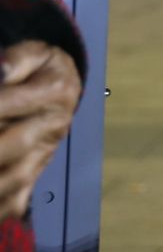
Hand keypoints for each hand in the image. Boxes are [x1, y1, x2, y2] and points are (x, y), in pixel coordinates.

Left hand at [0, 41, 82, 220]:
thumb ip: (16, 59)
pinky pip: (15, 199)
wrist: (66, 87)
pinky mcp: (36, 174)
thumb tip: (0, 71)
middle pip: (11, 146)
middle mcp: (52, 126)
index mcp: (53, 91)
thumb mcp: (34, 52)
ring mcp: (45, 154)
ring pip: (12, 180)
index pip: (7, 104)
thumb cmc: (39, 68)